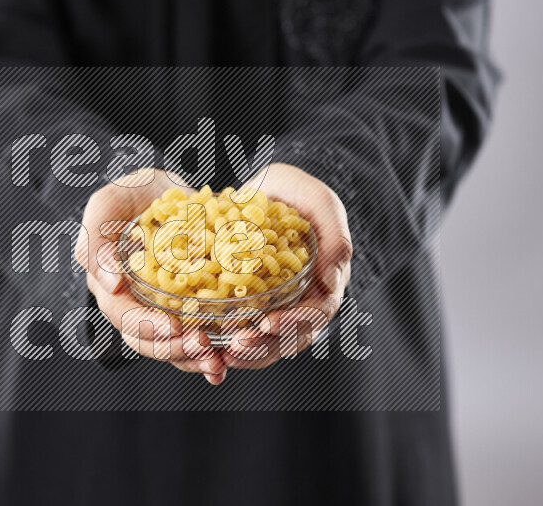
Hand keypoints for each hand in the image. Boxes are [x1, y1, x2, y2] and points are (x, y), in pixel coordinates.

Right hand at [76, 169, 227, 384]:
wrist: (170, 190)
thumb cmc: (133, 193)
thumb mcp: (108, 204)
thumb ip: (96, 239)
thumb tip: (110, 284)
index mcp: (112, 286)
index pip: (124, 316)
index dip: (147, 327)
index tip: (173, 327)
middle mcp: (136, 304)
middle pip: (149, 341)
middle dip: (174, 349)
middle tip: (202, 345)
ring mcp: (163, 309)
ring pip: (174, 346)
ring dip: (194, 358)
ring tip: (217, 361)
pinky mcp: (191, 307)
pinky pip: (198, 336)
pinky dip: (213, 352)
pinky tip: (228, 361)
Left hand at [222, 163, 352, 369]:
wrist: (265, 187)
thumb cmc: (297, 192)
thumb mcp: (319, 201)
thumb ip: (334, 235)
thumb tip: (334, 280)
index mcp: (324, 281)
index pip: (315, 313)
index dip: (294, 323)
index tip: (268, 323)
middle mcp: (302, 299)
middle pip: (291, 336)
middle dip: (264, 346)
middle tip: (236, 345)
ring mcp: (276, 304)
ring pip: (267, 341)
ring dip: (246, 352)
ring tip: (220, 355)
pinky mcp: (249, 303)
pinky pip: (242, 330)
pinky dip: (227, 342)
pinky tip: (208, 345)